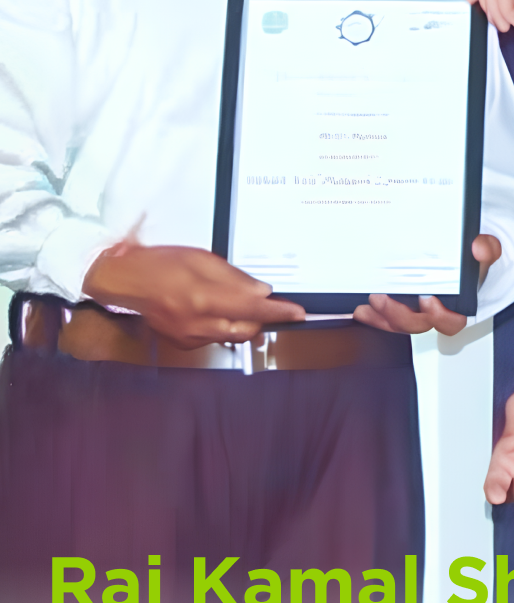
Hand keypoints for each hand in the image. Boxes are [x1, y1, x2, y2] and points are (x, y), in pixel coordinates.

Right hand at [82, 243, 305, 349]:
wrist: (125, 282)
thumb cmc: (161, 264)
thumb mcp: (202, 259)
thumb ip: (234, 278)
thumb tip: (262, 291)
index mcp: (204, 298)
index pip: (254, 309)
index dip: (279, 312)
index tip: (298, 313)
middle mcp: (198, 323)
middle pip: (248, 328)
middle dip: (263, 317)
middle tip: (273, 305)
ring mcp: (190, 337)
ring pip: (233, 335)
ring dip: (245, 322)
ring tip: (242, 304)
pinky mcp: (184, 343)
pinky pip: (216, 338)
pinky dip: (225, 326)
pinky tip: (218, 311)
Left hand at [353, 235, 500, 335]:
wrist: (461, 262)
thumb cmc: (471, 264)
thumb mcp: (484, 253)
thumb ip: (487, 250)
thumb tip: (478, 247)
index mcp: (458, 306)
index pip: (452, 321)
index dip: (440, 316)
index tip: (428, 300)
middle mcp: (435, 314)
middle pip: (418, 326)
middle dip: (399, 315)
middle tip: (384, 298)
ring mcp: (415, 313)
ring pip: (398, 325)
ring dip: (381, 316)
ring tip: (370, 300)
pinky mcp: (399, 308)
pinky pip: (384, 319)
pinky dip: (372, 316)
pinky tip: (361, 307)